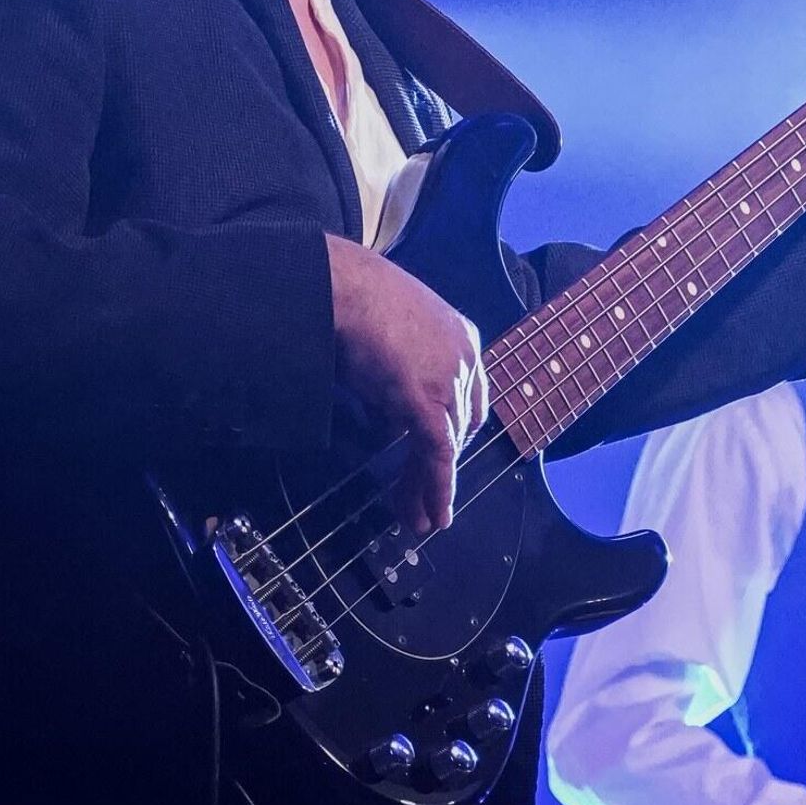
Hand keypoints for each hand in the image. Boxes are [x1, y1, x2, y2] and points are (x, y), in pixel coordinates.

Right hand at [325, 235, 487, 535]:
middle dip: (440, 468)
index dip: (450, 435)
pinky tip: (433, 514)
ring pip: (447, 445)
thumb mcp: (383, 342)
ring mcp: (449, 378)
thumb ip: (394, 381)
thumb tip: (386, 422)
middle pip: (461, 427)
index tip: (432, 460)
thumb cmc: (349, 300)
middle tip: (422, 501)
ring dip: (428, 486)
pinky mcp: (427, 399)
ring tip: (416, 519)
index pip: (467, 399)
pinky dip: (437, 488)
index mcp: (462, 337)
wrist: (338, 285)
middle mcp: (465, 359)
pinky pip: (437, 454)